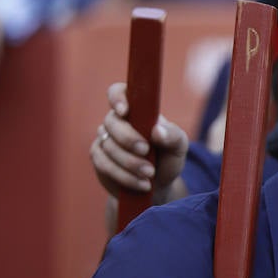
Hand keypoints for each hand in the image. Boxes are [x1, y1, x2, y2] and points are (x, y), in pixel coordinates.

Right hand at [91, 81, 188, 200]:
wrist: (158, 186)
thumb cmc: (168, 159)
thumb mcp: (178, 147)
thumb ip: (173, 135)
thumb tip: (157, 130)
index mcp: (137, 111)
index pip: (118, 91)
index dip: (117, 97)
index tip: (125, 111)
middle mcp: (118, 122)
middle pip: (112, 121)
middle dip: (128, 138)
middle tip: (146, 151)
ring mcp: (105, 139)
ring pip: (108, 146)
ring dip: (130, 162)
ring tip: (150, 174)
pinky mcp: (99, 159)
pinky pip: (104, 164)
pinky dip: (124, 175)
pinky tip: (142, 184)